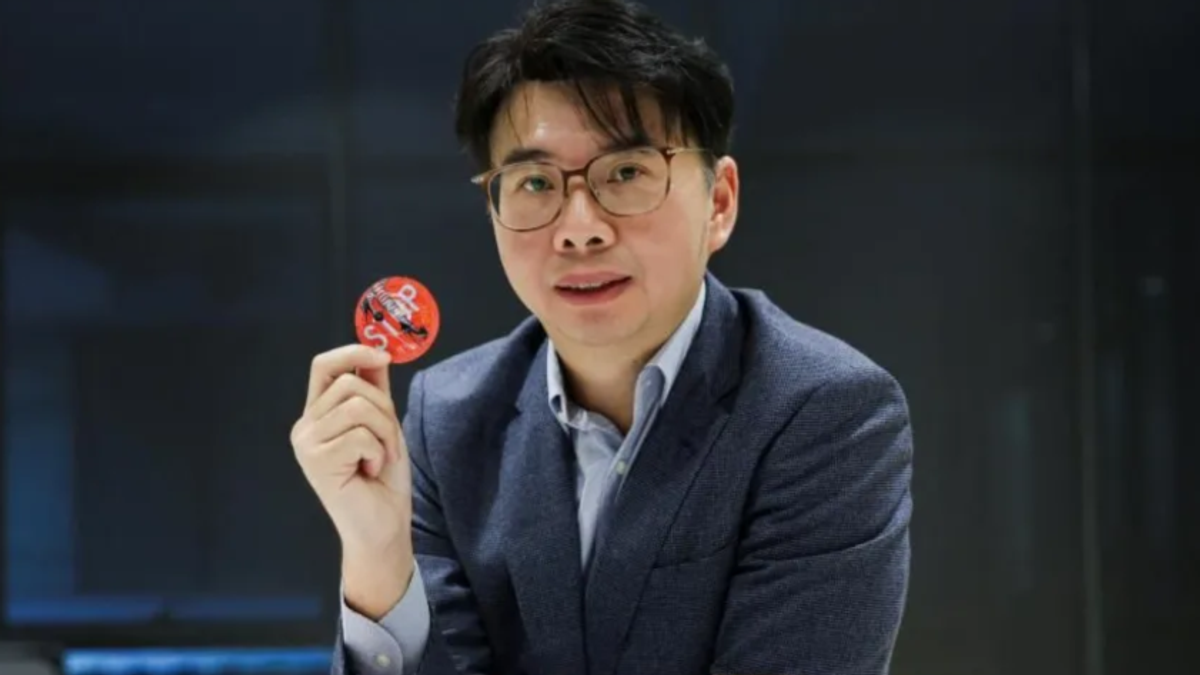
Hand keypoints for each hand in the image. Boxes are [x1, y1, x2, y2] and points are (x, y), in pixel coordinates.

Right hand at [290, 344, 412, 563]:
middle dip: (384, 408)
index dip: (354, 352)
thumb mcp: (383, 425)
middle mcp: (305, 426)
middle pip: (350, 383)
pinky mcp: (316, 461)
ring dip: (384, 432)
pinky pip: (361, 435)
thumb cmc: (382, 480)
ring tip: (379, 457)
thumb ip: (375, 390)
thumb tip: (379, 352)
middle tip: (388, 441)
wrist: (383, 526)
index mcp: (317, 414)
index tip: (384, 356)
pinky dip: (378, 451)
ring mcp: (306, 443)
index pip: (323, 365)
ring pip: (358, 406)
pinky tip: (370, 471)